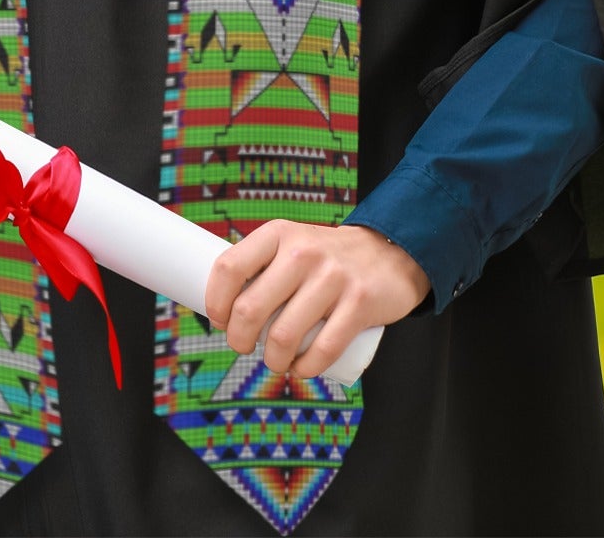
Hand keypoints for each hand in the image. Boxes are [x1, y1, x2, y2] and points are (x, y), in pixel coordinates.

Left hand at [203, 221, 430, 378]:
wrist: (388, 253)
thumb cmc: (324, 257)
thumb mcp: (290, 243)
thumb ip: (261, 264)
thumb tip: (221, 304)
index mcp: (277, 234)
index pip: (229, 268)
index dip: (215, 301)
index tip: (218, 320)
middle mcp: (302, 252)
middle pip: (250, 308)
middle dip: (238, 339)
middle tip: (242, 346)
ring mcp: (332, 277)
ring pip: (283, 335)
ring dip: (271, 360)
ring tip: (273, 361)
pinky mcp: (359, 304)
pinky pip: (323, 349)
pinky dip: (305, 369)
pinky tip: (299, 369)